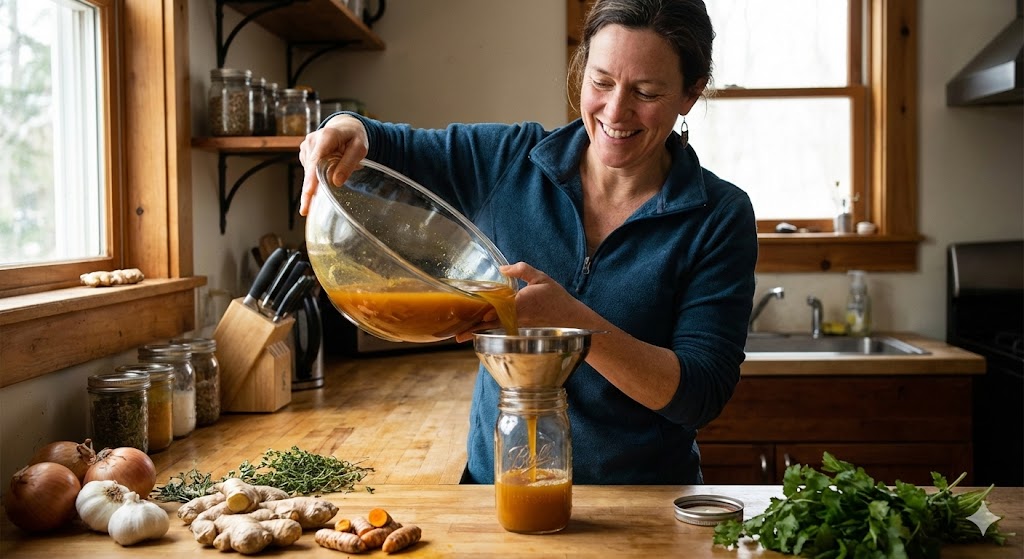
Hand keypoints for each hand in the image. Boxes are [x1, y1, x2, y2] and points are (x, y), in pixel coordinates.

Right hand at [297, 115, 368, 215]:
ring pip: (309, 172)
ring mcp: (306, 146)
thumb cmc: (354, 137)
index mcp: (327, 136)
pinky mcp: (305, 153)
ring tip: (333, 179)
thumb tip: (336, 182)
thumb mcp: (360, 148)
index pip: (316, 161)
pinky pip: (310, 170)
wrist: (345, 127)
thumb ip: (349, 163)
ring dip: (317, 183)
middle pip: (309, 170)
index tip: (308, 194)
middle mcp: (312, 140)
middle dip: (308, 190)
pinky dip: (316, 178)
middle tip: (306, 210)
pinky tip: (325, 175)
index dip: (311, 179)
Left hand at [452, 261, 586, 342]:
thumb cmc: (557, 298)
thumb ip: (521, 270)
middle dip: (473, 329)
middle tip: (456, 335)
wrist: (572, 320)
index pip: (496, 308)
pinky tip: (476, 332)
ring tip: (460, 336)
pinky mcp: (519, 330)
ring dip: (477, 333)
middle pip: (490, 323)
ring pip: (493, 329)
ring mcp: (517, 326)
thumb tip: (501, 267)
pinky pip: (500, 331)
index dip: (481, 312)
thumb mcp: (541, 277)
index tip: (467, 314)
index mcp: (520, 303)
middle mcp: (516, 318)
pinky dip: (487, 332)